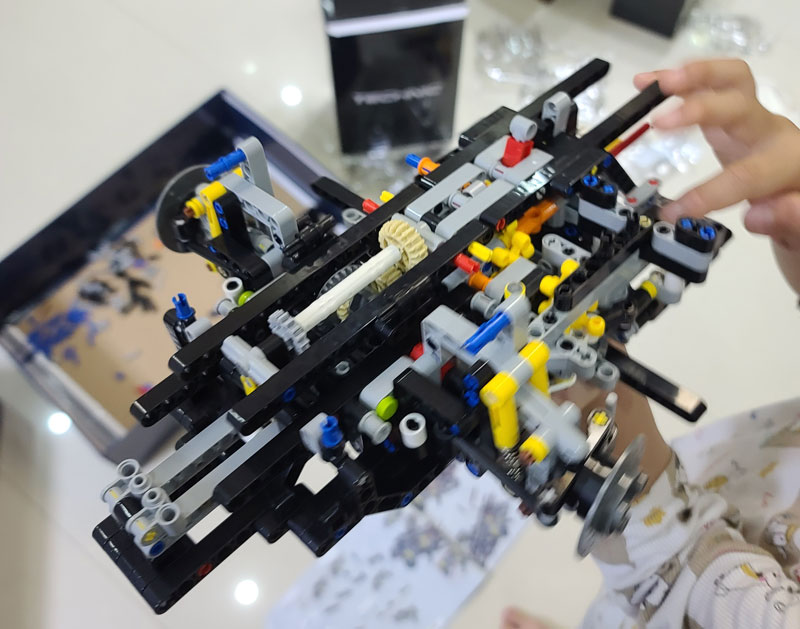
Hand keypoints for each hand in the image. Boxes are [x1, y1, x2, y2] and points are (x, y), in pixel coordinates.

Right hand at [634, 59, 799, 249]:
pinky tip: (650, 83)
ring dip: (691, 78)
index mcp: (786, 161)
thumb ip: (789, 219)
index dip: (708, 193)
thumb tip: (756, 214)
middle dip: (701, 109)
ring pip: (731, 80)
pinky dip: (680, 81)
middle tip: (661, 121)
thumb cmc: (795, 203)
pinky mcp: (731, 112)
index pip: (746, 174)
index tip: (672, 213)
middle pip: (741, 105)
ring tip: (653, 85)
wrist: (798, 182)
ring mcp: (751, 117)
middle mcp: (769, 130)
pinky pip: (712, 85)